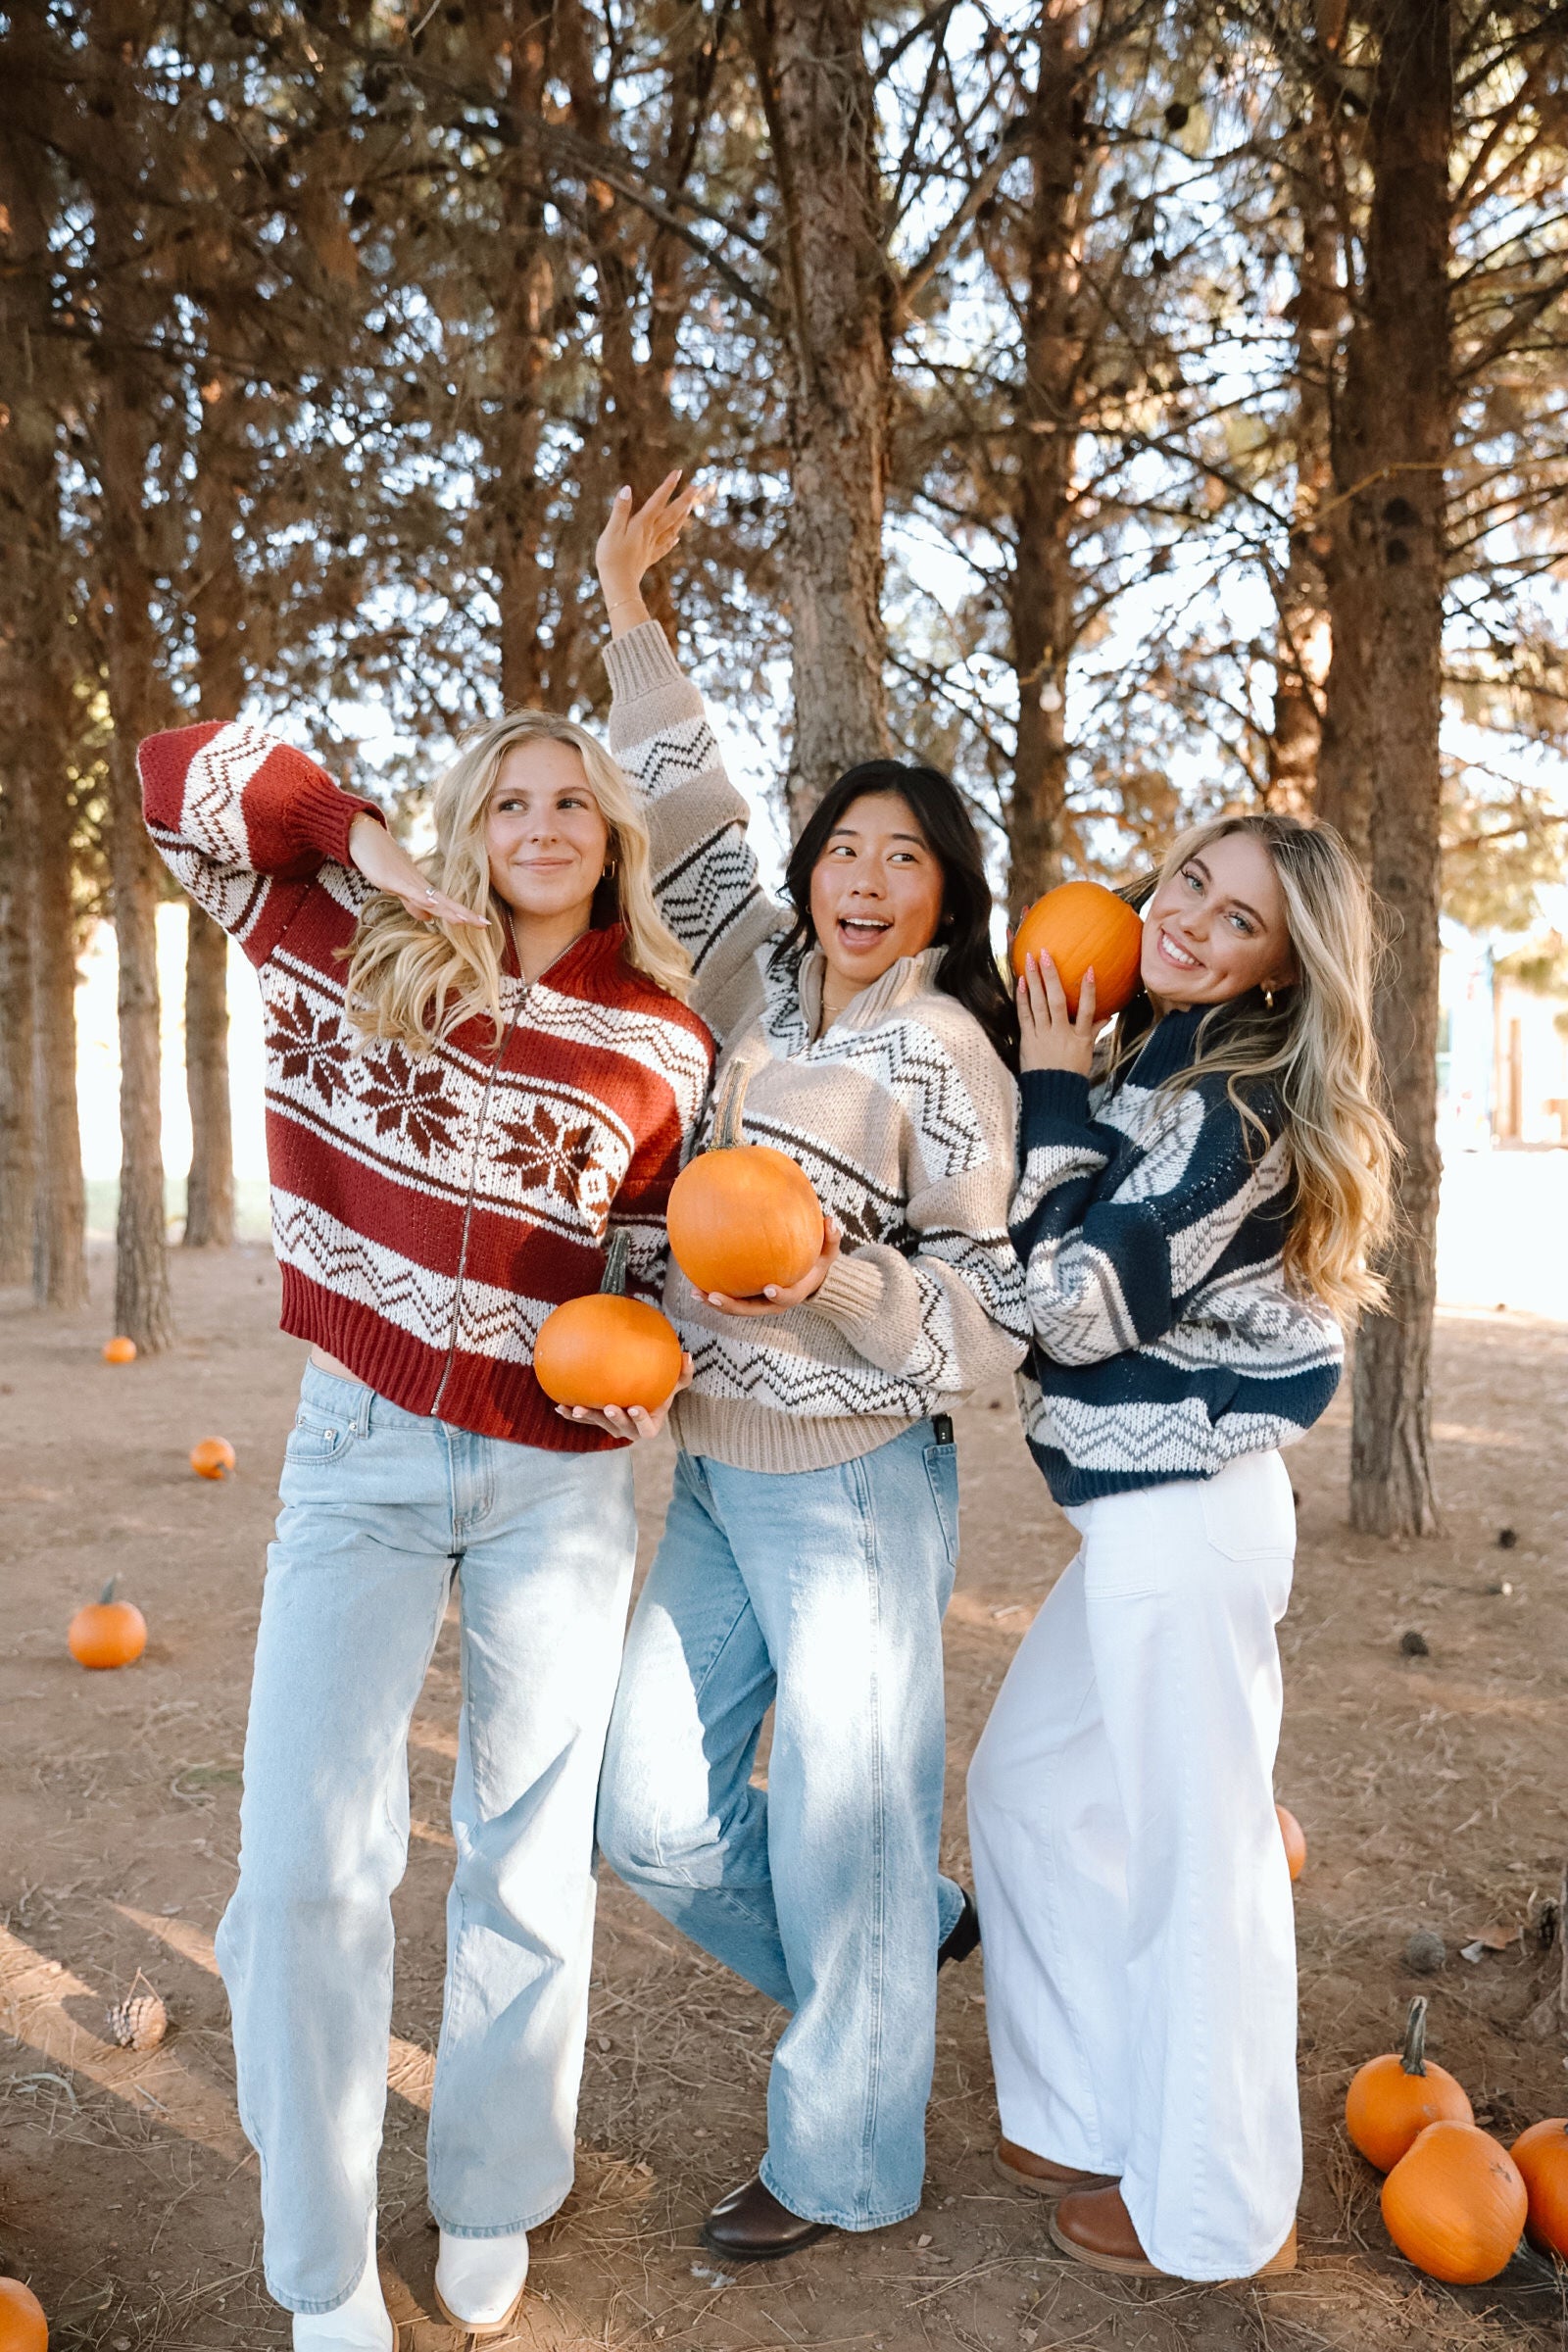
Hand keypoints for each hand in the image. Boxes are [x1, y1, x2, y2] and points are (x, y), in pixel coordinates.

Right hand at [349, 811, 487, 927]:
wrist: (364, 837)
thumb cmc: (380, 861)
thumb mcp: (397, 887)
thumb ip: (413, 903)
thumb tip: (429, 919)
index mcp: (422, 888)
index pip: (447, 904)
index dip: (464, 914)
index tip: (483, 924)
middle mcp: (419, 884)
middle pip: (446, 901)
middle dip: (465, 914)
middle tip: (486, 925)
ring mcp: (407, 880)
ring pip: (432, 898)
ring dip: (449, 909)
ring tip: (467, 920)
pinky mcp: (392, 879)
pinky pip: (410, 891)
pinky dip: (423, 899)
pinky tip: (434, 905)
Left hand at [554, 1353, 693, 1442]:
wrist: (643, 1401)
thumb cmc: (661, 1393)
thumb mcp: (673, 1385)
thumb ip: (682, 1374)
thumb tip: (688, 1354)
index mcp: (650, 1425)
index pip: (646, 1427)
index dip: (641, 1420)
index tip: (635, 1407)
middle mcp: (630, 1431)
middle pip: (621, 1428)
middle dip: (614, 1419)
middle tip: (608, 1406)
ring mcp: (612, 1428)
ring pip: (600, 1424)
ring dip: (588, 1417)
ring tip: (577, 1408)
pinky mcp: (598, 1422)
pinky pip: (585, 1419)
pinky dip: (571, 1413)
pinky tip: (559, 1406)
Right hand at [595, 471, 707, 634]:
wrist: (618, 585)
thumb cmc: (611, 558)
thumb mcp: (611, 531)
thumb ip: (620, 510)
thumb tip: (627, 489)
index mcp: (642, 524)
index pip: (658, 500)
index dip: (668, 486)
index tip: (678, 472)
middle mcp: (651, 534)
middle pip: (672, 514)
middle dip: (685, 499)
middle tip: (698, 487)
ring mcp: (652, 546)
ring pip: (672, 528)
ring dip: (683, 516)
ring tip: (691, 506)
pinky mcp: (649, 558)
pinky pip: (665, 546)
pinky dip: (672, 539)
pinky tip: (677, 537)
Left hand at [703, 1220, 841, 1316]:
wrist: (808, 1280)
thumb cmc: (817, 1263)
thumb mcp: (829, 1252)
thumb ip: (831, 1238)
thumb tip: (830, 1220)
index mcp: (794, 1293)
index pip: (786, 1298)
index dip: (778, 1296)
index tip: (769, 1288)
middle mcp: (773, 1304)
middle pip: (751, 1310)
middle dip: (732, 1306)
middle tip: (714, 1296)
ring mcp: (759, 1304)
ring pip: (736, 1308)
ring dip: (715, 1303)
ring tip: (696, 1292)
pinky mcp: (748, 1299)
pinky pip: (731, 1297)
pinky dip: (713, 1292)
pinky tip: (695, 1281)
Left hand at [1018, 952, 1098, 1075]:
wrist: (1052, 1096)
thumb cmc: (1071, 1074)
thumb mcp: (1086, 1053)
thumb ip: (1094, 1032)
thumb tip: (1107, 1016)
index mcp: (1079, 1038)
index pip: (1087, 1010)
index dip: (1089, 990)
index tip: (1090, 969)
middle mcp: (1061, 1034)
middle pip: (1056, 1001)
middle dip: (1051, 976)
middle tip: (1046, 954)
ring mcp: (1043, 1037)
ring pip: (1038, 1005)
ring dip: (1033, 981)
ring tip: (1029, 960)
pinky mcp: (1027, 1041)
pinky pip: (1024, 1017)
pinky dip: (1022, 999)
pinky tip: (1019, 983)